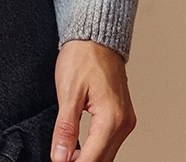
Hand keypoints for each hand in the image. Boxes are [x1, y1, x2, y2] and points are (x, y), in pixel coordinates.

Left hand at [51, 40, 134, 161]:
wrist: (95, 36)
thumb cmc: (82, 56)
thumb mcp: (68, 92)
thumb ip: (65, 129)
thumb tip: (60, 157)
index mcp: (111, 118)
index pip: (92, 159)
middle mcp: (124, 122)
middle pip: (102, 160)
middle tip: (59, 158)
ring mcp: (126, 120)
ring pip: (107, 154)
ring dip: (89, 158)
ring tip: (65, 155)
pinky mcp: (123, 116)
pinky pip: (110, 142)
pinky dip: (96, 148)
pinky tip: (80, 148)